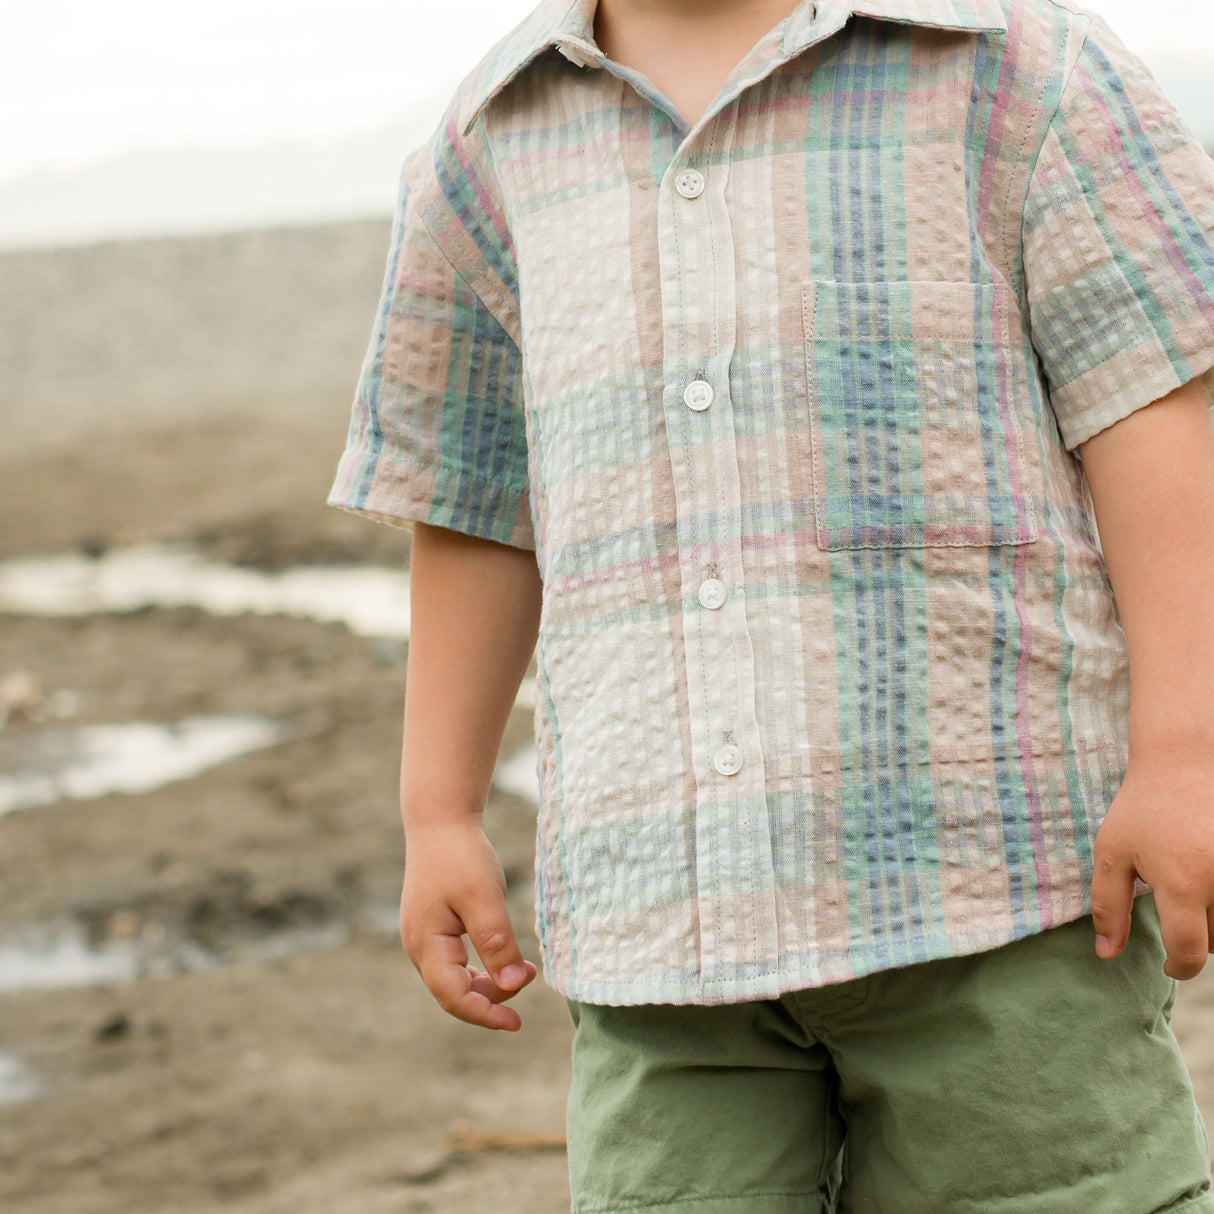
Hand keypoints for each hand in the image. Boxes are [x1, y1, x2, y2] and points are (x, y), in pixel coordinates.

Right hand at [400, 820, 537, 1029]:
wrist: (440, 821)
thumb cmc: (461, 855)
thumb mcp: (484, 897)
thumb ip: (496, 942)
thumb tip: (511, 984)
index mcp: (425, 944)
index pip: (454, 997)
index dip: (485, 1014)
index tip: (517, 1024)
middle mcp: (419, 947)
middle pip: (453, 993)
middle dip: (491, 998)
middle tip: (529, 978)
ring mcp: (423, 937)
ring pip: (454, 979)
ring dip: (487, 983)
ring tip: (522, 970)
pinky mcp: (433, 928)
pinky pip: (454, 962)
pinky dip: (480, 968)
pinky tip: (502, 959)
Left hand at [1090, 752, 1213, 978]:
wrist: (1184, 763)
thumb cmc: (1142, 808)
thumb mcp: (1111, 853)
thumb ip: (1108, 906)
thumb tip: (1107, 954)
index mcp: (1182, 882)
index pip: (1189, 950)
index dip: (1178, 967)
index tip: (1169, 966)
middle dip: (1193, 938)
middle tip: (1175, 908)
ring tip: (1193, 892)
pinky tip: (1207, 884)